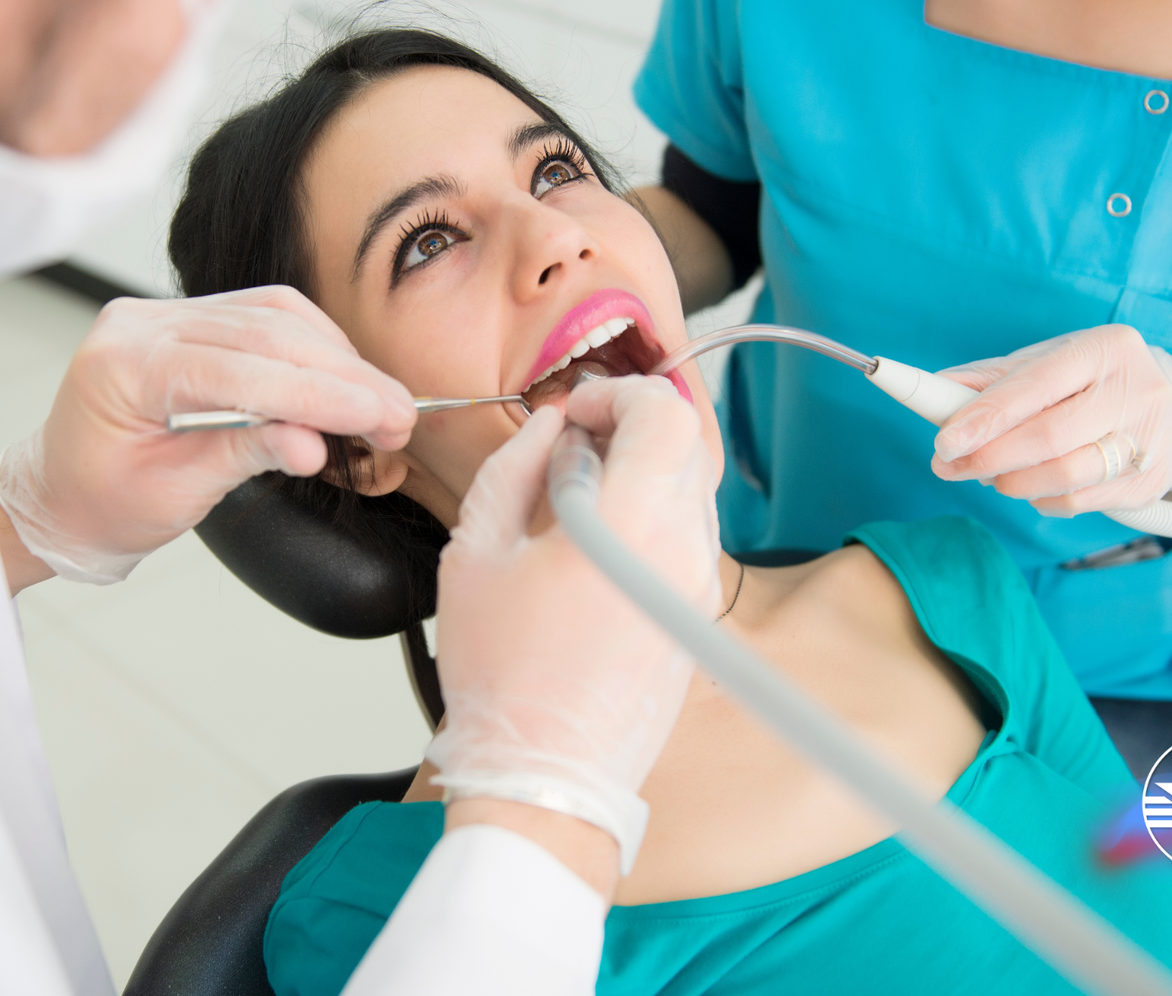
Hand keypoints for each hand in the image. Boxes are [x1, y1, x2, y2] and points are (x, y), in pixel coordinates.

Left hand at [0, 286, 415, 583]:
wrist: (59, 496)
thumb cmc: (101, 503)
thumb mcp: (173, 495)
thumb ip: (244, 455)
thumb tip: (314, 445)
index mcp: (123, 365)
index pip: (238, 367)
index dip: (317, 393)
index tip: (377, 417)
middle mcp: (142, 322)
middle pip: (266, 332)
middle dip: (343, 376)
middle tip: (400, 417)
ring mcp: (165, 312)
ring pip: (275, 315)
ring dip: (339, 358)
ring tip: (383, 406)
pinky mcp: (191, 319)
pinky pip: (265, 316)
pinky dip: (315, 347)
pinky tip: (347, 380)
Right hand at [428, 376, 716, 879]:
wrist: (547, 777)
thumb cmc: (504, 679)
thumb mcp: (475, 553)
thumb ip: (514, 469)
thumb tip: (547, 429)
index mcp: (630, 525)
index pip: (664, 414)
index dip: (618, 394)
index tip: (577, 409)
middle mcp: (681, 551)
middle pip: (683, 446)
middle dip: (629, 426)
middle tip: (573, 443)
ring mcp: (696, 587)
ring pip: (688, 490)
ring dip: (639, 471)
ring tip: (575, 498)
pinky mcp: (695, 617)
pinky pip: (684, 537)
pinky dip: (648, 516)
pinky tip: (595, 544)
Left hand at [931, 324, 1171, 515]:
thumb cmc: (1091, 383)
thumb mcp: (1048, 364)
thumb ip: (993, 379)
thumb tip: (936, 392)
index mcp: (1106, 349)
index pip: (1036, 385)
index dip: (986, 417)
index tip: (945, 442)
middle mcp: (1139, 390)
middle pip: (1049, 437)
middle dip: (989, 457)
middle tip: (949, 466)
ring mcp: (1152, 440)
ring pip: (1065, 476)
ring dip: (1011, 482)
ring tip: (990, 475)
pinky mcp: (1152, 482)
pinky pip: (1079, 502)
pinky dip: (1040, 498)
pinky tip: (1030, 486)